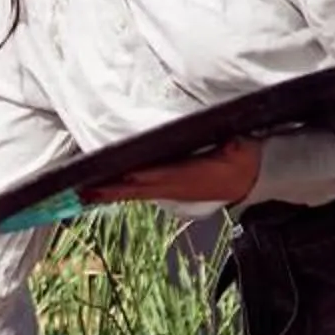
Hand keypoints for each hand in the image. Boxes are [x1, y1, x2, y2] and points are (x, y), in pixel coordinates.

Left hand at [84, 139, 259, 205]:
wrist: (249, 179)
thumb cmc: (242, 158)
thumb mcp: (240, 148)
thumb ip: (231, 144)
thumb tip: (228, 140)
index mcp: (194, 175)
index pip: (164, 174)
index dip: (145, 176)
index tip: (125, 175)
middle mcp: (178, 187)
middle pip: (139, 188)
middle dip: (113, 189)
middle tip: (85, 190)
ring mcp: (172, 192)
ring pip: (135, 193)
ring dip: (110, 194)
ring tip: (84, 194)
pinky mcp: (169, 192)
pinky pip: (140, 194)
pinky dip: (120, 193)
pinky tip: (103, 193)